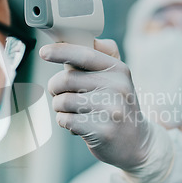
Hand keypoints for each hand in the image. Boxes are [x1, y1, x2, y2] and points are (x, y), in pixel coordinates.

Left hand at [39, 39, 151, 169]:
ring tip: (73, 112)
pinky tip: (77, 125)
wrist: (137, 143)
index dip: (60, 51)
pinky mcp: (102, 130)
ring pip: (63, 101)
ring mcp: (111, 110)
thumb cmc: (119, 107)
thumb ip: (102, 58)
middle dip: (55, 87)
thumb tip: (84, 38)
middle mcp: (117, 87)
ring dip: (60, 108)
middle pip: (66, 79)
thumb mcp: (118, 79)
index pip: (84, 54)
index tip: (43, 52)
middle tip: (60, 94)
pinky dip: (64, 122)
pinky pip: (66, 120)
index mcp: (119, 70)